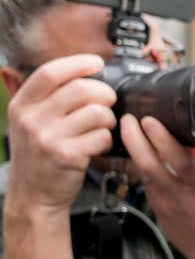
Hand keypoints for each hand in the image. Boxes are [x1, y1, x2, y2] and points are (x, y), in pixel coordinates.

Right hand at [5, 54, 115, 212]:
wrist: (33, 195)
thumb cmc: (39, 155)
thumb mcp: (29, 122)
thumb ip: (46, 98)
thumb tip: (79, 71)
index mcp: (21, 105)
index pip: (50, 73)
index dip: (78, 64)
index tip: (97, 63)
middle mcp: (31, 119)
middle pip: (80, 89)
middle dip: (104, 93)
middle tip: (108, 101)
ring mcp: (48, 138)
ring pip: (97, 112)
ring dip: (109, 118)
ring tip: (104, 126)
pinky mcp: (67, 156)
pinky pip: (102, 136)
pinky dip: (107, 139)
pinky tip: (99, 145)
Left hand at [120, 115, 194, 258]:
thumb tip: (190, 137)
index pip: (178, 155)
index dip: (160, 137)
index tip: (148, 120)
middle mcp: (181, 191)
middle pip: (149, 162)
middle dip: (133, 138)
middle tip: (127, 120)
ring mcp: (164, 201)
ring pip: (144, 171)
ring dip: (137, 151)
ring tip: (132, 133)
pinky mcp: (155, 208)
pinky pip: (147, 183)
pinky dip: (146, 169)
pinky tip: (148, 160)